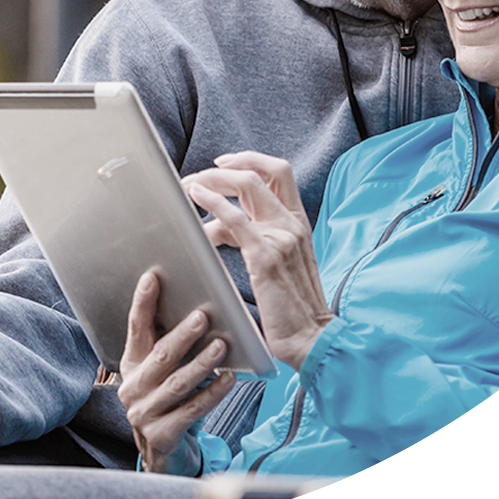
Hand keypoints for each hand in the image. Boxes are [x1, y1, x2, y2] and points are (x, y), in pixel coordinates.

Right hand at [117, 271, 235, 473]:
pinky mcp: (161, 436)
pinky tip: (229, 379)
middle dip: (182, 335)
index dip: (143, 302)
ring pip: (177, 383)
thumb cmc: (169, 399)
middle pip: (160, 356)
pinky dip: (212, 394)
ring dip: (202, 363)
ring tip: (222, 346)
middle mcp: (132, 388)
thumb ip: (170, 342)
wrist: (163, 453)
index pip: (135, 328)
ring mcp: (144, 414)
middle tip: (203, 316)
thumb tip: (198, 306)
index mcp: (131, 365)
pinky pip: (191, 410)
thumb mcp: (163, 370)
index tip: (153, 277)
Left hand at [184, 151, 332, 370]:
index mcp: (298, 223)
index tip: (223, 163)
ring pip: (247, 185)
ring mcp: (282, 236)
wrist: (310, 338)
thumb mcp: (281, 262)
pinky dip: (213, 201)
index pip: (280, 172)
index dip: (250, 160)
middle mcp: (293, 223)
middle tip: (197, 176)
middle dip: (225, 167)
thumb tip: (219, 225)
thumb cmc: (292, 308)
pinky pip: (235, 218)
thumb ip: (257, 237)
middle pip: (261, 172)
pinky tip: (196, 197)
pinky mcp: (266, 255)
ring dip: (213, 180)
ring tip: (187, 187)